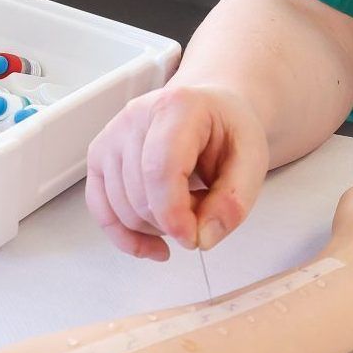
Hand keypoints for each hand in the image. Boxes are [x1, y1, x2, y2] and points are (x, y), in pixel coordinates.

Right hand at [85, 84, 267, 260]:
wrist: (211, 110)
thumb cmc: (227, 130)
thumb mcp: (252, 159)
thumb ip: (234, 199)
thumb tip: (203, 237)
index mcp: (177, 106)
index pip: (160, 168)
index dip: (173, 213)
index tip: (193, 238)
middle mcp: (136, 116)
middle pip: (140, 193)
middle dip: (172, 222)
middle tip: (204, 212)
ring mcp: (112, 135)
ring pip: (121, 208)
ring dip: (156, 227)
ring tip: (187, 208)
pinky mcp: (99, 156)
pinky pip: (101, 209)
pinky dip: (126, 236)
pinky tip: (153, 245)